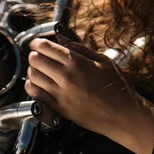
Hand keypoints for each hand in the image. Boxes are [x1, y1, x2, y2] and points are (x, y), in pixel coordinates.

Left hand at [25, 36, 153, 153]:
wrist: (121, 114)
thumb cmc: (115, 85)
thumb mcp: (102, 60)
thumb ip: (79, 48)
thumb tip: (60, 39)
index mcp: (77, 62)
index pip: (47, 48)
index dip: (37, 43)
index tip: (36, 43)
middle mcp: (66, 77)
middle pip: (36, 60)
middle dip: (34, 54)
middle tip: (37, 54)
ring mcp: (61, 94)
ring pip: (33, 77)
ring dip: (32, 70)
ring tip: (38, 68)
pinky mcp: (59, 109)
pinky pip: (36, 95)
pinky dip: (32, 86)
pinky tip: (36, 83)